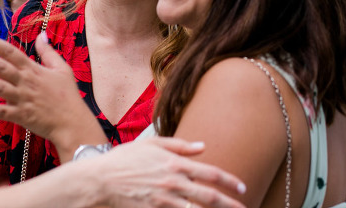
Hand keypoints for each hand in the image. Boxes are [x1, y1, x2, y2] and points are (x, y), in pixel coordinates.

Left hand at [0, 31, 105, 152]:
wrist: (73, 123)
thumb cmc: (68, 96)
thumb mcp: (62, 69)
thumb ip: (49, 52)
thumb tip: (41, 35)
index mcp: (34, 70)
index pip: (12, 53)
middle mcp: (26, 83)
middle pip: (1, 68)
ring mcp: (22, 100)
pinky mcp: (21, 116)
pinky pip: (2, 112)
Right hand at [90, 137, 246, 207]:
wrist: (101, 179)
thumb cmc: (124, 159)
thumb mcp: (151, 144)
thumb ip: (178, 145)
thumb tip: (202, 146)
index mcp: (175, 163)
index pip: (211, 173)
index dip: (230, 181)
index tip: (242, 187)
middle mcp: (174, 182)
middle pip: (210, 196)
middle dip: (231, 204)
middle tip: (244, 207)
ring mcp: (165, 200)